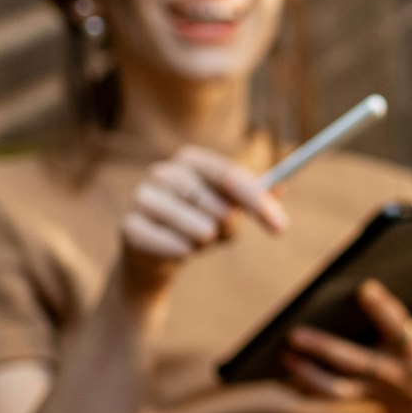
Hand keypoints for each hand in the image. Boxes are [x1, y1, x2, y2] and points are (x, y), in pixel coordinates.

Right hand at [120, 146, 287, 298]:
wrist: (156, 252)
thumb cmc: (199, 221)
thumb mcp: (231, 206)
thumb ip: (256, 195)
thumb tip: (281, 185)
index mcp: (190, 159)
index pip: (230, 175)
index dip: (257, 201)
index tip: (281, 227)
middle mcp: (162, 172)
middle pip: (218, 205)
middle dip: (231, 227)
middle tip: (222, 233)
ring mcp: (141, 198)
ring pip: (200, 230)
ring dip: (206, 241)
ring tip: (195, 238)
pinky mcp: (130, 228)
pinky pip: (177, 247)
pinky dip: (185, 253)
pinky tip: (176, 249)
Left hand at [282, 263, 411, 412]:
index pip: (397, 327)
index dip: (382, 309)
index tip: (364, 287)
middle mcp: (391, 371)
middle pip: (356, 363)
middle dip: (325, 350)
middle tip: (293, 333)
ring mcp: (371, 389)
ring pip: (336, 390)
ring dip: (308, 374)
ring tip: (284, 353)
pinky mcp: (355, 398)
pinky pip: (326, 398)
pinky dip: (302, 387)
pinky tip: (280, 371)